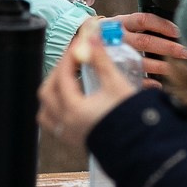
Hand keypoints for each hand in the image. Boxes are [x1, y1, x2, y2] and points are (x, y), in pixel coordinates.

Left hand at [38, 21, 141, 146]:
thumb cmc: (130, 118)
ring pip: (45, 111)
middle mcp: (66, 123)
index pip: (62, 75)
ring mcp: (68, 134)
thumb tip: (92, 38)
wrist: (141, 147)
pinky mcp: (74, 140)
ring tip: (66, 80)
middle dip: (57, 73)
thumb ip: (101, 61)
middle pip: (47, 92)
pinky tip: (68, 100)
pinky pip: (53, 124)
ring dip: (52, 93)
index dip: (69, 56)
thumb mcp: (116, 85)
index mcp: (73, 109)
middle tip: (71, 61)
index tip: (79, 45)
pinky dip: (54, 109)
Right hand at [101, 11, 186, 85]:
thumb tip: (171, 31)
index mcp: (120, 22)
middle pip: (145, 41)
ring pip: (139, 60)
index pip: (144, 20)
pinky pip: (130, 76)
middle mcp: (116, 37)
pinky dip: (145, 81)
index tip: (177, 32)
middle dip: (168, 48)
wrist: (78, 42)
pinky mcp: (110, 69)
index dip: (162, 25)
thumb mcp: (119, 23)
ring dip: (160, 66)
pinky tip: (157, 84)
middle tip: (185, 53)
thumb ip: (138, 26)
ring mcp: (113, 53)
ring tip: (176, 69)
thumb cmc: (108, 33)